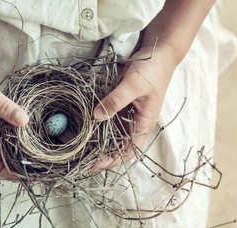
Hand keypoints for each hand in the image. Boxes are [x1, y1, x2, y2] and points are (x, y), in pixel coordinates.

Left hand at [93, 44, 178, 169]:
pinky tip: (84, 127)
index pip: (128, 151)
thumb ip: (115, 100)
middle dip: (102, 154)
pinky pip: (107, 119)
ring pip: (111, 134)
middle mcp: (135, 123)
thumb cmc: (152, 71)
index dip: (112, 160)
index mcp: (143, 124)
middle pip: (117, 146)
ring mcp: (127, 115)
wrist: (158, 54)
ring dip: (98, 140)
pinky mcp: (119, 105)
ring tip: (79, 147)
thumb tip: (96, 116)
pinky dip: (97, 124)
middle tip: (81, 158)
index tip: (95, 165)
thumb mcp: (133, 86)